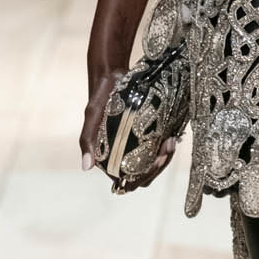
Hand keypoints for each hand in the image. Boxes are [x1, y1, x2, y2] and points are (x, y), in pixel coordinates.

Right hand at [79, 69, 181, 191]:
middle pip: (145, 176)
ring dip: (165, 157)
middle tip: (167, 148)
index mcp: (108, 159)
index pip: (128, 181)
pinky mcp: (146, 137)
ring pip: (154, 165)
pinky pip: (158, 150)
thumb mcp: (92, 116)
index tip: (155, 161)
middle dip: (159, 167)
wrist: (112, 77)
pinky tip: (172, 137)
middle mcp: (122, 156)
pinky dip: (166, 148)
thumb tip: (87, 168)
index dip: (144, 177)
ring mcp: (136, 148)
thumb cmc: (99, 97)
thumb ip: (87, 140)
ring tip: (171, 142)